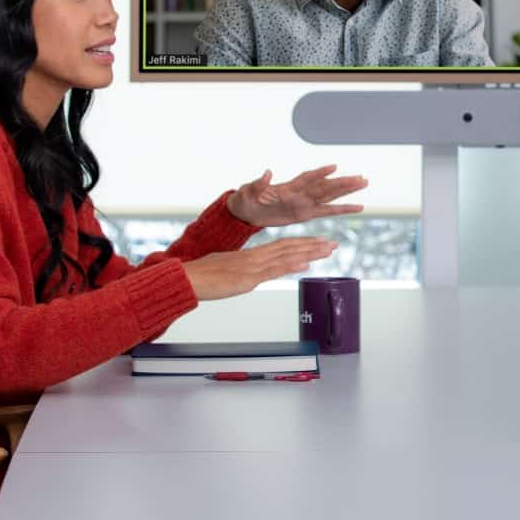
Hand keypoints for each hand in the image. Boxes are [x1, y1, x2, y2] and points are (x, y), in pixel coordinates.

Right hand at [183, 238, 336, 300]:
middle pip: (289, 247)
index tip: (317, 242)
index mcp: (251, 255)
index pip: (282, 246)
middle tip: (332, 243)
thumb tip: (253, 274)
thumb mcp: (228, 271)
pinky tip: (305, 264)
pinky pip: (273, 270)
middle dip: (312, 245)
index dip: (301, 243)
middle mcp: (255, 257)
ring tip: (327, 249)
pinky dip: (291, 265)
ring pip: (286, 255)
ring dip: (309, 252)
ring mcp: (252, 266)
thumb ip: (244, 271)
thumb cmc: (202, 276)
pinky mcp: (248, 277)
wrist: (187, 278)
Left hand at [228, 165, 366, 227]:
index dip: (319, 173)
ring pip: (330, 196)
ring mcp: (305, 203)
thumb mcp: (248, 191)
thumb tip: (267, 172)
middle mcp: (300, 193)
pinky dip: (342, 209)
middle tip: (361, 178)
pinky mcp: (306, 214)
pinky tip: (357, 206)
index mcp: (287, 187)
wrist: (246, 212)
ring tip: (364, 183)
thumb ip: (259, 183)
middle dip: (342, 183)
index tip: (334, 167)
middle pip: (325, 186)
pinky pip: (327, 211)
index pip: (306, 178)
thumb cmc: (246, 198)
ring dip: (346, 191)